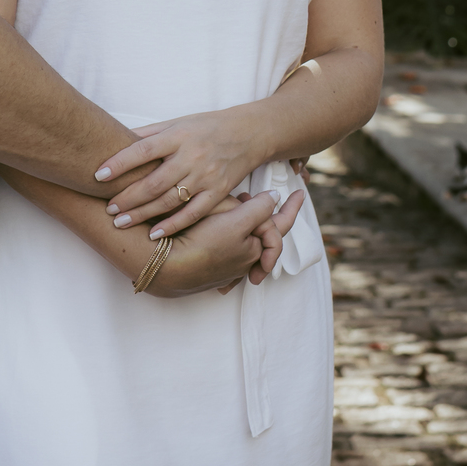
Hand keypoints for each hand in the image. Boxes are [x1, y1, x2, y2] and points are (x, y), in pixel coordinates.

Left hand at [96, 108, 264, 236]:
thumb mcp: (176, 123)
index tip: (98, 175)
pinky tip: (154, 234)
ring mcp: (205, 176)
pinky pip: (193, 213)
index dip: (120, 162)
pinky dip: (173, 225)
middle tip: (107, 208)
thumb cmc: (205, 127)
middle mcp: (191, 156)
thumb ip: (148, 134)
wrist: (248, 134)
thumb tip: (114, 138)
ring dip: (143, 214)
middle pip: (154, 182)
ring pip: (170, 200)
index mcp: (177, 135)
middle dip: (128, 197)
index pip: (143, 149)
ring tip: (120, 222)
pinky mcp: (218, 193)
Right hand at [144, 188, 304, 298]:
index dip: (291, 207)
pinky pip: (227, 256)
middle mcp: (244, 261)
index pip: (279, 225)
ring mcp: (227, 268)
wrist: (166, 266)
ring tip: (234, 205)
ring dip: (243, 225)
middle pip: (262, 233)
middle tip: (253, 196)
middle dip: (261, 214)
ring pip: (244, 242)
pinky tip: (219, 233)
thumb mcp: (233, 218)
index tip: (300, 193)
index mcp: (254, 247)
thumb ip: (258, 208)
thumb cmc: (200, 240)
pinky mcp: (210, 272)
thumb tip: (274, 198)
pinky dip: (229, 243)